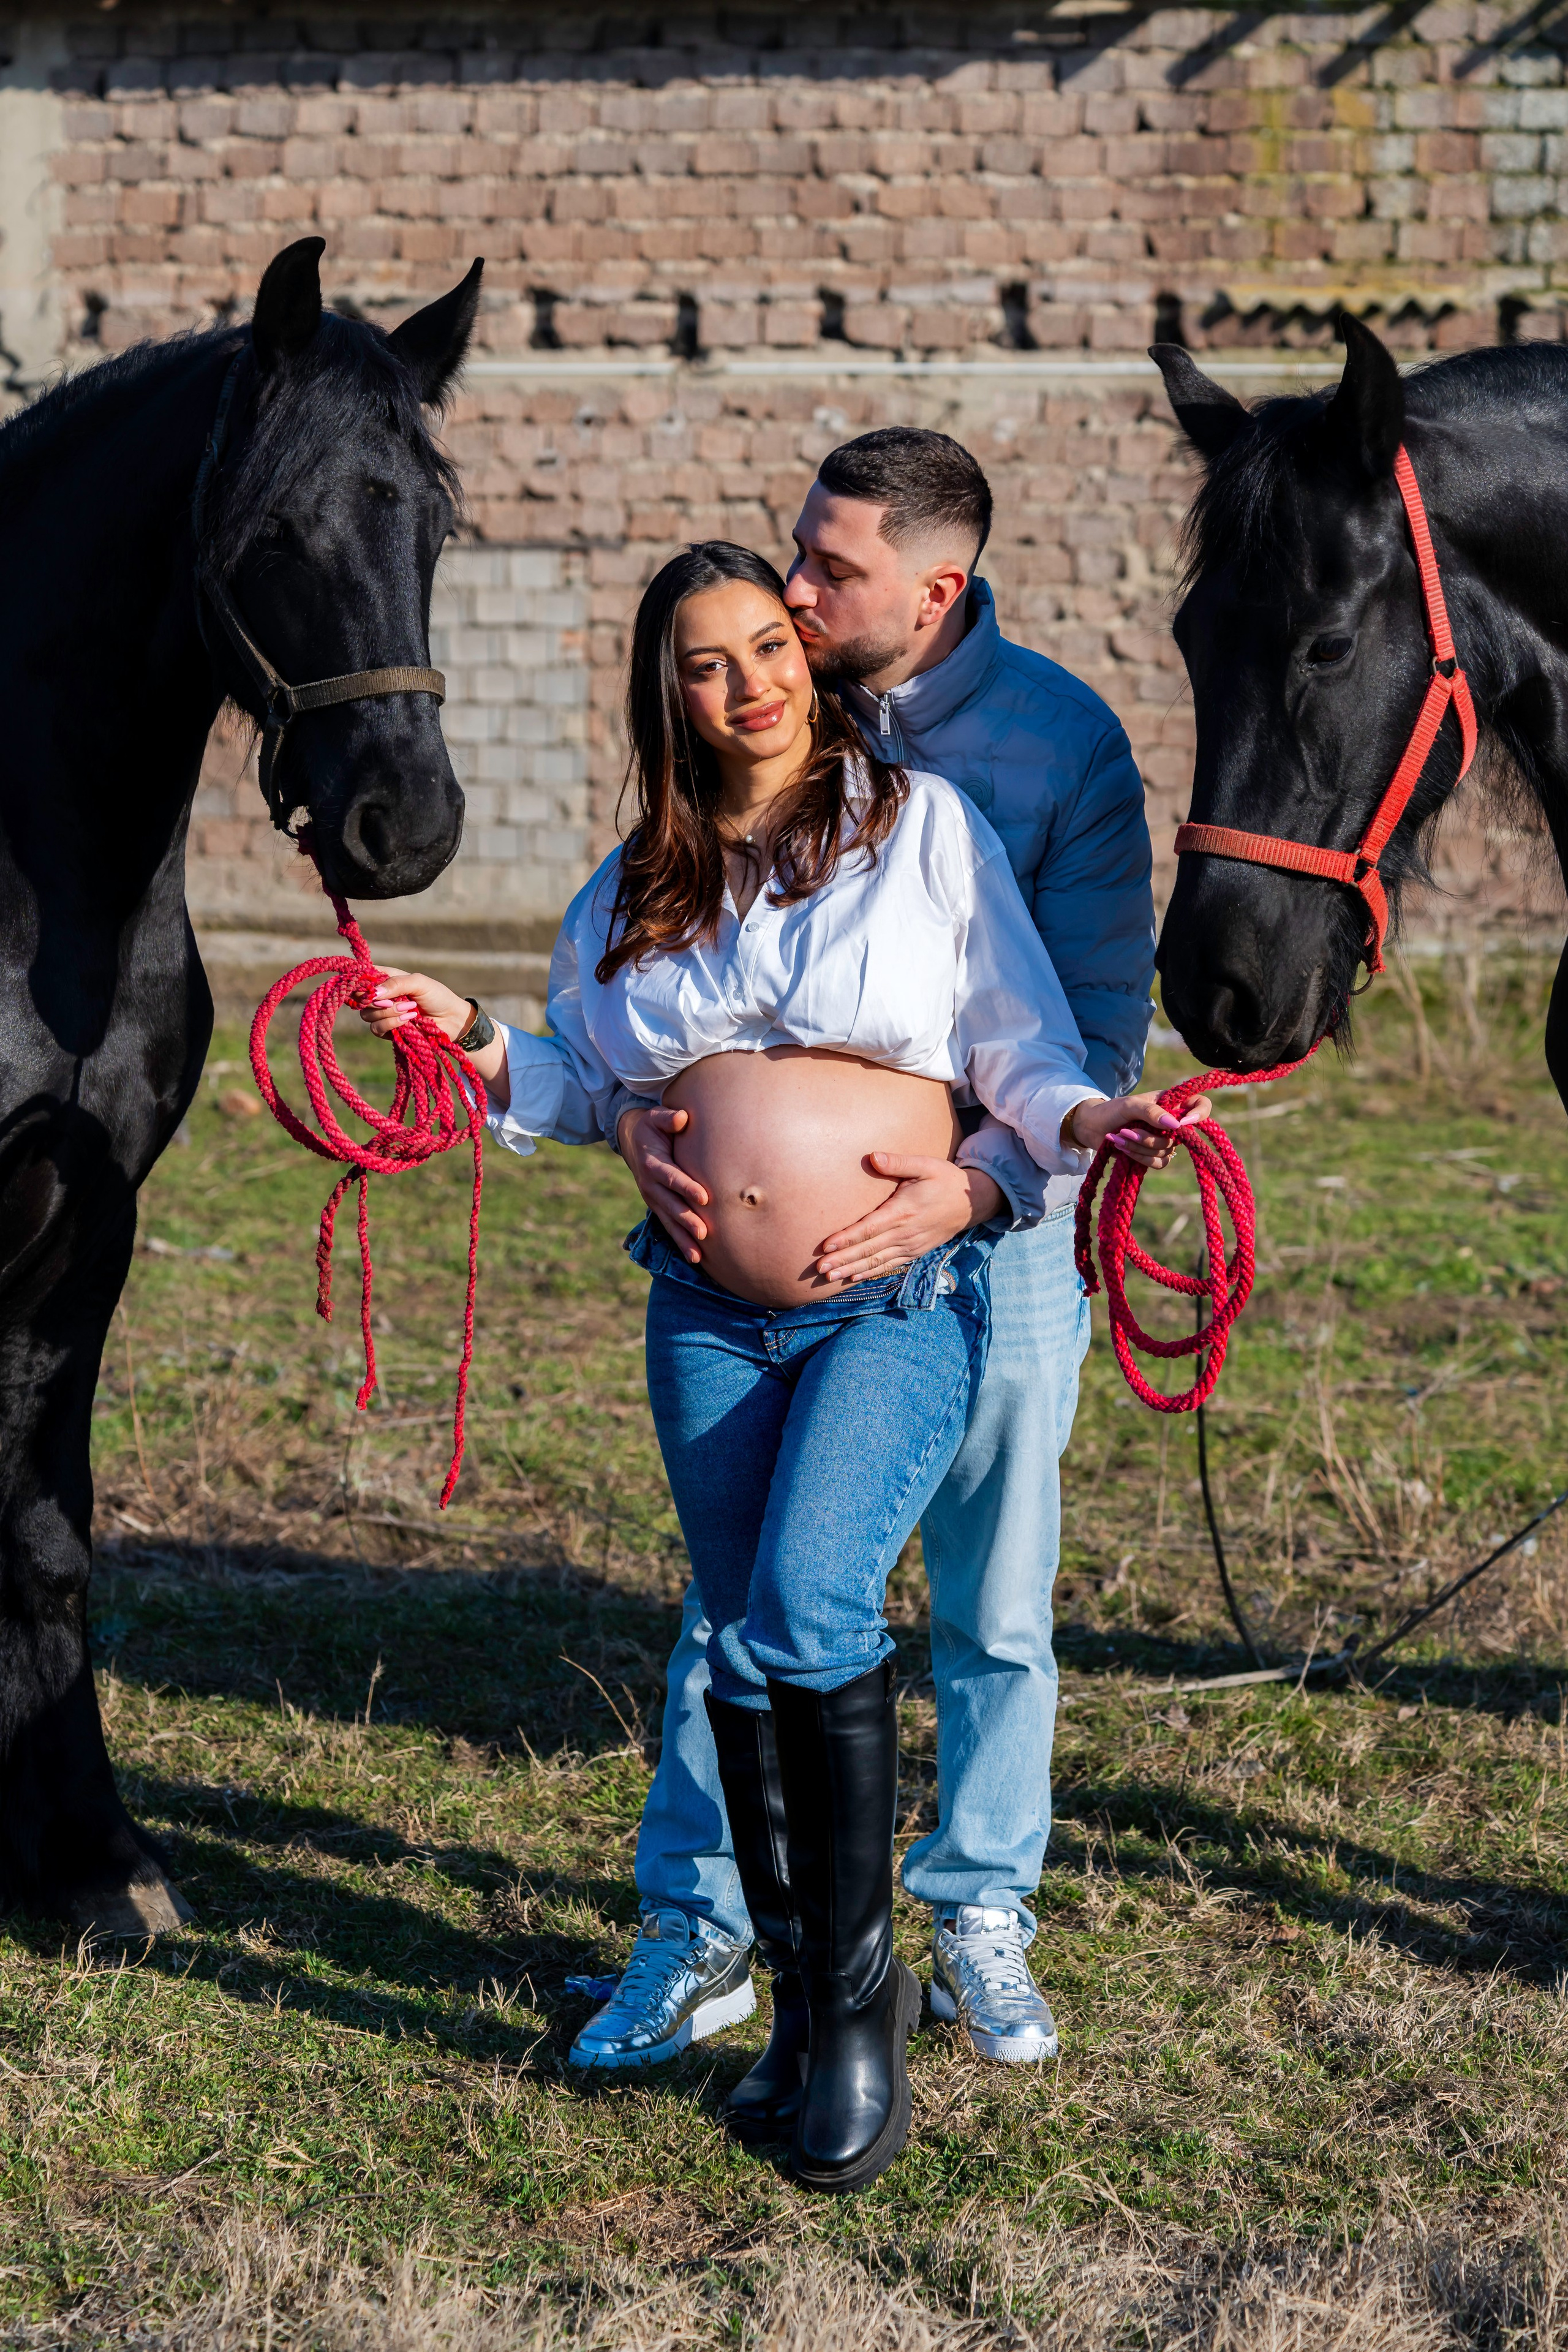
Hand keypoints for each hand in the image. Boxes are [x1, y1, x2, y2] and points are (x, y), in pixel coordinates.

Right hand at [354, 968, 508, 1092]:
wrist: (451, 1020)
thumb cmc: (437, 996)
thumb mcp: (419, 983)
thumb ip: (396, 983)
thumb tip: (374, 993)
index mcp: (387, 978)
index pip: (363, 976)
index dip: (361, 982)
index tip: (371, 988)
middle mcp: (382, 995)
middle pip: (360, 999)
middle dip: (378, 1002)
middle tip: (398, 1001)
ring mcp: (383, 1013)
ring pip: (367, 1015)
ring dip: (388, 1014)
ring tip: (410, 1011)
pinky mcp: (388, 1030)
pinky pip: (376, 1029)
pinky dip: (391, 1025)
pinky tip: (408, 1021)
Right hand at [618, 1104, 710, 1264]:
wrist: (630, 1140)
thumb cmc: (651, 1127)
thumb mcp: (656, 1117)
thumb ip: (669, 1118)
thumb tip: (682, 1117)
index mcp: (652, 1163)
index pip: (671, 1177)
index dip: (686, 1187)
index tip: (704, 1197)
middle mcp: (650, 1185)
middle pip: (671, 1205)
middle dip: (687, 1220)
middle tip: (704, 1233)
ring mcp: (652, 1198)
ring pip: (669, 1221)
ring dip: (683, 1238)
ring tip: (698, 1256)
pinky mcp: (657, 1206)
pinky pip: (668, 1226)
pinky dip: (680, 1242)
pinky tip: (694, 1257)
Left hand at [815, 1156, 1004, 1285]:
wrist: (972, 1202)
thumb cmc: (944, 1179)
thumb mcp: (925, 1164)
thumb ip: (898, 1162)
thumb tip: (873, 1157)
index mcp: (903, 1211)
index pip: (869, 1228)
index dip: (846, 1239)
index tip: (826, 1246)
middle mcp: (905, 1233)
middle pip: (868, 1250)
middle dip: (842, 1260)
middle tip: (819, 1268)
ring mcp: (911, 1246)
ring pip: (877, 1262)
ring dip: (852, 1270)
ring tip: (830, 1277)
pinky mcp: (915, 1252)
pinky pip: (890, 1265)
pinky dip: (871, 1273)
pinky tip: (854, 1278)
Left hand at [1066, 1091, 1212, 1170]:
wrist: (1091, 1126)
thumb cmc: (1111, 1109)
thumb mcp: (1130, 1105)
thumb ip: (1152, 1112)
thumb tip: (1177, 1126)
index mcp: (1171, 1103)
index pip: (1201, 1105)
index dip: (1199, 1114)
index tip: (1182, 1123)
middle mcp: (1171, 1122)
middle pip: (1179, 1137)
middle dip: (1150, 1137)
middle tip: (1126, 1130)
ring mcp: (1163, 1139)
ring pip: (1166, 1152)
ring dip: (1139, 1147)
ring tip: (1119, 1137)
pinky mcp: (1153, 1155)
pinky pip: (1157, 1163)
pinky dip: (1138, 1157)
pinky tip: (1121, 1147)